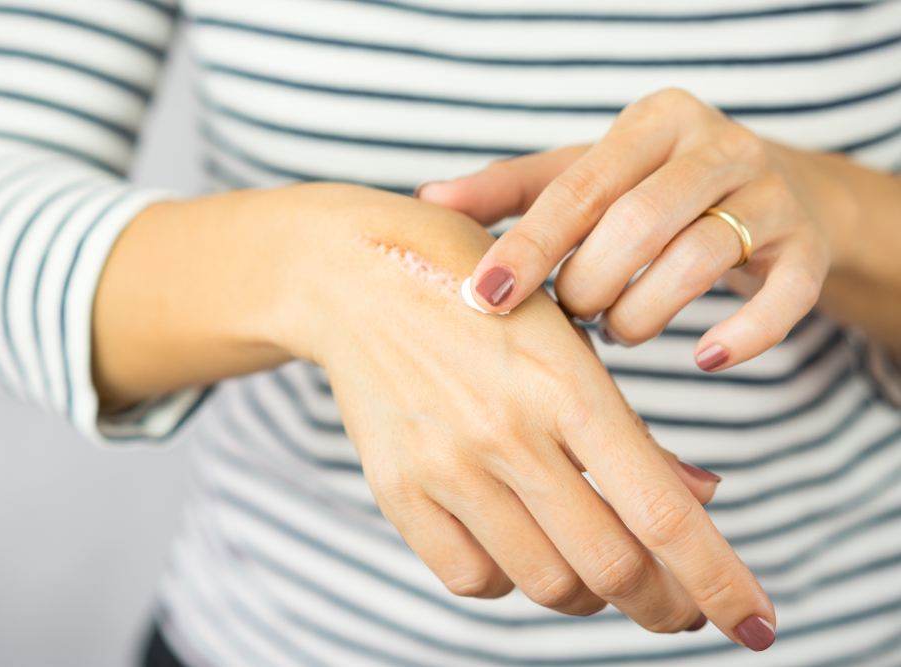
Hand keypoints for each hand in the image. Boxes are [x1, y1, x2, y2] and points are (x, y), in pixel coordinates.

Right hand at [276, 186, 773, 647]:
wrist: (353, 277)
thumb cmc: (476, 293)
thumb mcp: (566, 338)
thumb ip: (630, 427)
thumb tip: (699, 497)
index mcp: (565, 385)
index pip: (662, 512)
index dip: (721, 581)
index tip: (757, 625)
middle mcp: (506, 435)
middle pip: (612, 567)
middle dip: (667, 604)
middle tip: (680, 607)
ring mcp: (444, 468)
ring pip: (546, 584)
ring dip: (590, 593)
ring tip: (598, 567)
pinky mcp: (396, 491)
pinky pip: (471, 579)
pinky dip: (512, 581)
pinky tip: (522, 546)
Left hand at [417, 88, 837, 371]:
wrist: (770, 190)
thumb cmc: (649, 190)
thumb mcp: (583, 177)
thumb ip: (511, 189)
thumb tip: (427, 199)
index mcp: (652, 123)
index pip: (578, 188)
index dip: (528, 247)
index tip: (482, 298)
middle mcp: (715, 146)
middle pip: (638, 222)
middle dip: (588, 286)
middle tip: (569, 316)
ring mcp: (768, 195)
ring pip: (699, 259)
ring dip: (643, 314)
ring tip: (617, 331)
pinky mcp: (806, 248)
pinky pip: (784, 298)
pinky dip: (743, 335)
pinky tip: (705, 358)